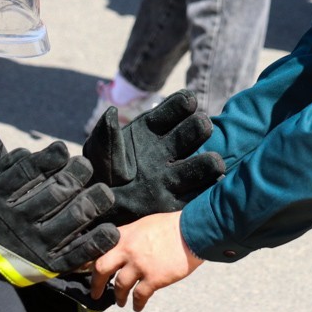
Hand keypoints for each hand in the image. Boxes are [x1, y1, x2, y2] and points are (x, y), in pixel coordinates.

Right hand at [0, 142, 119, 285]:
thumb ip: (5, 167)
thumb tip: (33, 151)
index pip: (28, 172)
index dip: (50, 158)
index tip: (62, 150)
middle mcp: (16, 221)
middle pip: (57, 193)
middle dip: (77, 174)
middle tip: (85, 166)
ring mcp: (33, 245)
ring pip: (72, 219)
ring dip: (94, 202)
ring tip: (104, 192)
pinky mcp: (46, 266)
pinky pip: (76, 254)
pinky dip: (96, 242)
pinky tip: (111, 230)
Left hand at [83, 88, 224, 224]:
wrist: (96, 209)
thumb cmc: (98, 174)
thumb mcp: (97, 152)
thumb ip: (105, 135)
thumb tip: (112, 113)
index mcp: (152, 128)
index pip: (177, 107)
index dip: (184, 103)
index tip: (188, 103)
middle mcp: (170, 148)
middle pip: (195, 130)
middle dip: (200, 127)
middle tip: (201, 127)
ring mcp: (177, 174)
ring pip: (204, 162)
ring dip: (210, 161)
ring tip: (213, 164)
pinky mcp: (180, 200)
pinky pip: (201, 194)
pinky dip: (211, 191)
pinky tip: (214, 188)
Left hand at [89, 211, 202, 311]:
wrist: (192, 231)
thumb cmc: (172, 226)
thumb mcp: (145, 224)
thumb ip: (131, 236)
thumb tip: (123, 246)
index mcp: (125, 235)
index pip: (99, 248)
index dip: (88, 261)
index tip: (82, 270)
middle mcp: (128, 250)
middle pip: (101, 268)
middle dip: (96, 283)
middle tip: (95, 293)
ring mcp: (140, 265)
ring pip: (120, 286)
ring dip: (119, 296)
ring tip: (120, 302)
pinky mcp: (153, 278)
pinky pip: (139, 296)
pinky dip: (137, 303)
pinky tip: (137, 307)